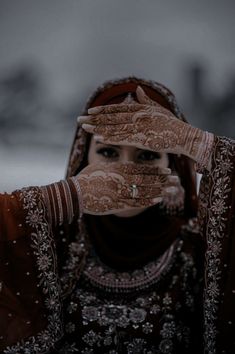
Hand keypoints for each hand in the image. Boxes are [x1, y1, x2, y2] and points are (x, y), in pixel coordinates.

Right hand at [75, 162, 176, 214]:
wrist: (74, 194)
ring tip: (172, 190)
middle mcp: (122, 180)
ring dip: (160, 191)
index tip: (167, 170)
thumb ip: (116, 166)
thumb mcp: (100, 166)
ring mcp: (120, 193)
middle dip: (162, 180)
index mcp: (118, 169)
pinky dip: (147, 201)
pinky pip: (135, 203)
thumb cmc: (85, 178)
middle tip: (176, 180)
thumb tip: (127, 165)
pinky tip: (158, 200)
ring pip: (144, 191)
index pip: (141, 169)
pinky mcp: (116, 204)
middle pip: (147, 180)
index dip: (155, 170)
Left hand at [79, 86, 213, 168]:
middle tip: (79, 120)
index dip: (102, 110)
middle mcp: (138, 116)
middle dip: (94, 119)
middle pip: (111, 118)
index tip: (89, 111)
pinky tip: (99, 139)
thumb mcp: (158, 109)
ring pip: (114, 128)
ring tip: (84, 129)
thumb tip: (136, 89)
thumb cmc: (172, 124)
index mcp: (140, 108)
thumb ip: (145, 100)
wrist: (185, 137)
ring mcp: (139, 127)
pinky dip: (110, 138)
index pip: (117, 109)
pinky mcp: (142, 139)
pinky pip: (123, 139)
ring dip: (98, 128)